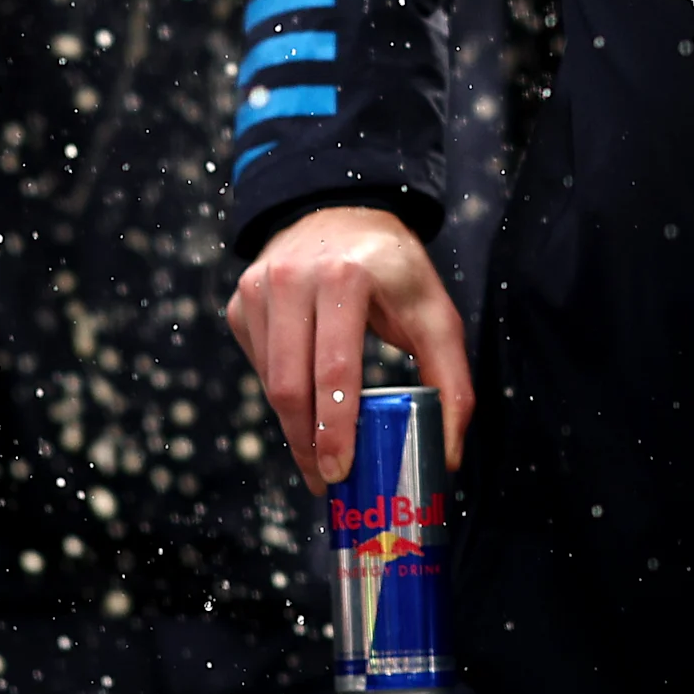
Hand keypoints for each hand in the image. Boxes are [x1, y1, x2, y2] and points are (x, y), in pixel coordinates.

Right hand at [224, 206, 474, 494]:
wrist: (342, 212)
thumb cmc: (396, 272)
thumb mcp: (436, 315)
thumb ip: (452, 383)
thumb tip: (448, 457)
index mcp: (345, 278)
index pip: (334, 371)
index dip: (335, 430)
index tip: (340, 474)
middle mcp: (292, 278)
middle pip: (291, 385)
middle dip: (308, 443)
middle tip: (328, 480)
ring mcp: (258, 288)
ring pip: (269, 381)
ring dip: (293, 426)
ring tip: (320, 456)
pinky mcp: (241, 301)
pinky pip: (259, 365)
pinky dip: (282, 395)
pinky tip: (307, 406)